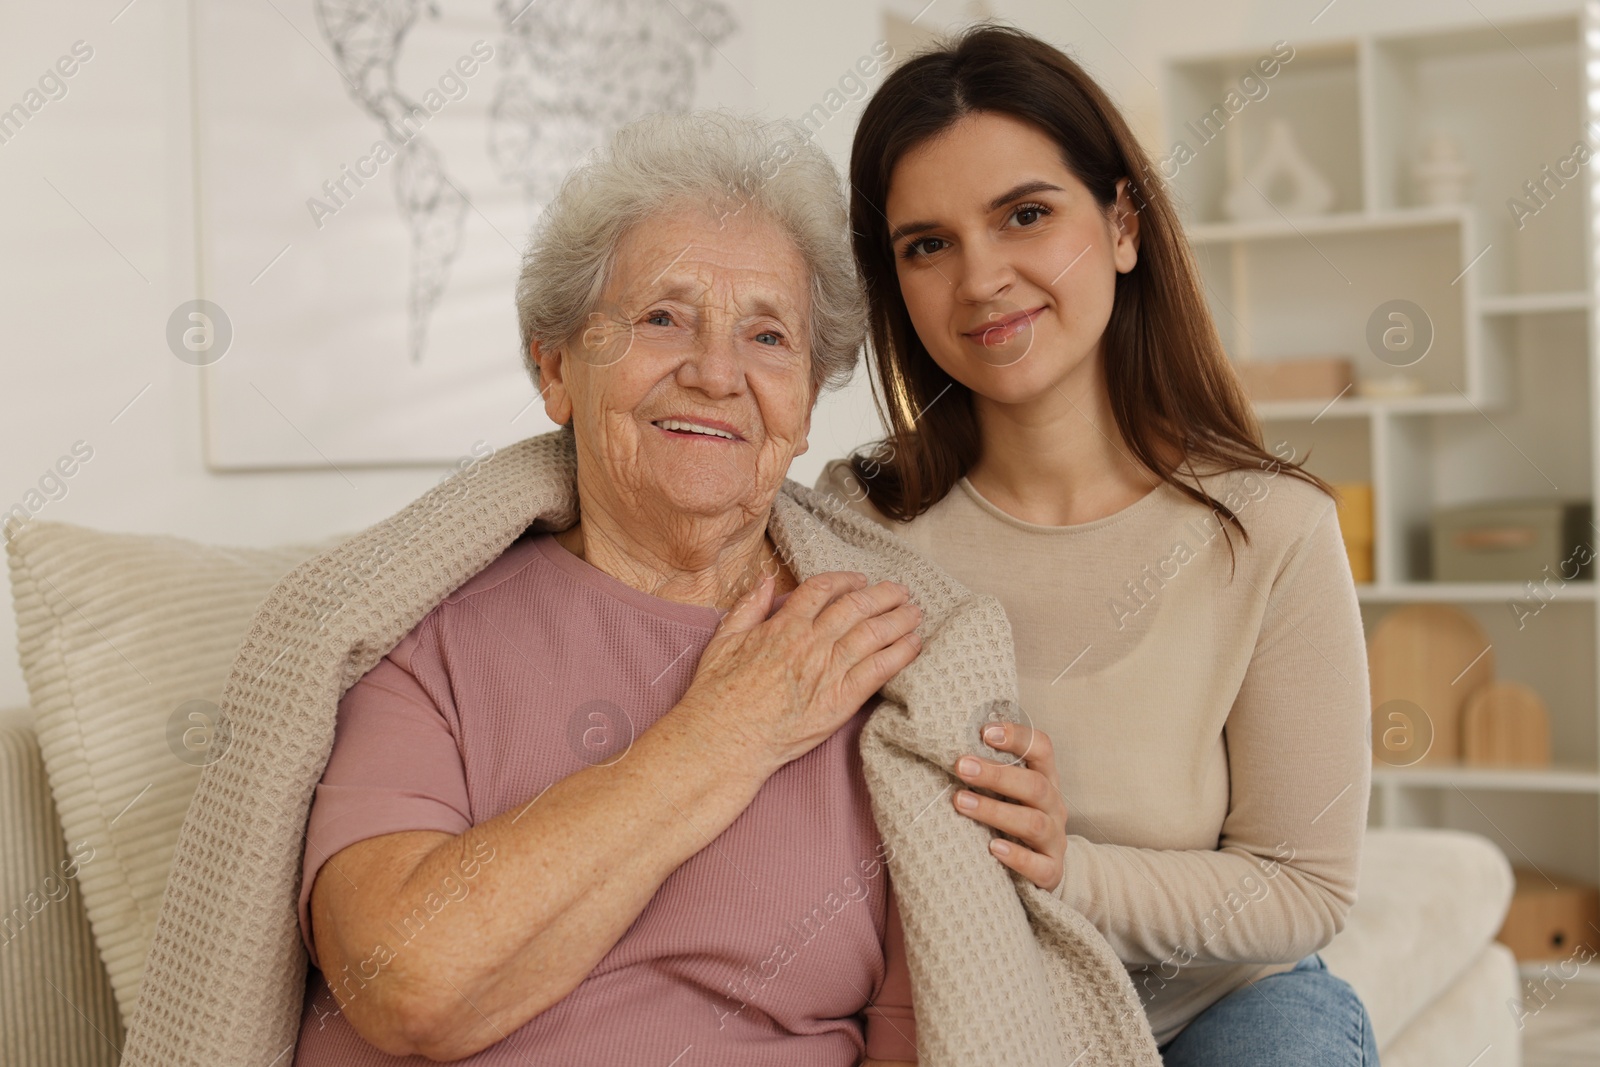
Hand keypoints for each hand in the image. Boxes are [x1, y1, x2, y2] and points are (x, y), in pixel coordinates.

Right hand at [675, 570, 922, 772]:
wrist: (726, 739)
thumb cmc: (718, 694)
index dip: (845, 581)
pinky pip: (879, 671)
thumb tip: (766, 581)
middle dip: (883, 595)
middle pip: (857, 607)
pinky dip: (900, 654)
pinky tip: (914, 645)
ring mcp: (829, 671)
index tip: (858, 580)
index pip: (822, 590)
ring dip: (898, 619)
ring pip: (874, 634)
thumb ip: (748, 608)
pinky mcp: (841, 700)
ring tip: (915, 612)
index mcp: (784, 626)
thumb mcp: (723, 640)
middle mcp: (812, 643)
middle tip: (901, 591)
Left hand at [951, 722, 1067, 891]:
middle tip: (961, 766)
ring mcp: (1055, 840)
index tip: (984, 731)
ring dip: (995, 811)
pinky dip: (1017, 856)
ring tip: (961, 802)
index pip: (1041, 749)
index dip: (1017, 737)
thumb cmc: (1014, 818)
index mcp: (1046, 779)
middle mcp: (1054, 807)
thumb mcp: (1008, 792)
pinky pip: (1039, 867)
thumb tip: (942, 743)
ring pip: (1034, 823)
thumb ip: (988, 769)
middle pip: (1035, 785)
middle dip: (997, 775)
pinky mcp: (1052, 872)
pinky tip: (992, 848)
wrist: (1043, 868)